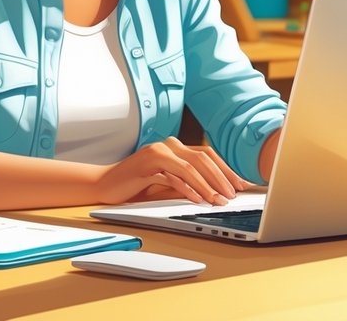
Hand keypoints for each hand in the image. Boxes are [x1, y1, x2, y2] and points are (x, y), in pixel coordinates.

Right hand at [94, 137, 250, 205]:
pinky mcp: (147, 164)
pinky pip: (172, 176)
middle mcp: (168, 145)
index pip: (208, 156)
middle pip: (203, 159)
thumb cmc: (137, 186)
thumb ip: (188, 184)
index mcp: (176, 148)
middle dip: (222, 177)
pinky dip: (187, 188)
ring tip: (219, 200)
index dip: (227, 170)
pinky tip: (198, 199)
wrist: (105, 185)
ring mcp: (158, 153)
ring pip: (191, 166)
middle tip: (234, 193)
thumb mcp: (168, 184)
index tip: (242, 184)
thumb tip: (217, 193)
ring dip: (208, 185)